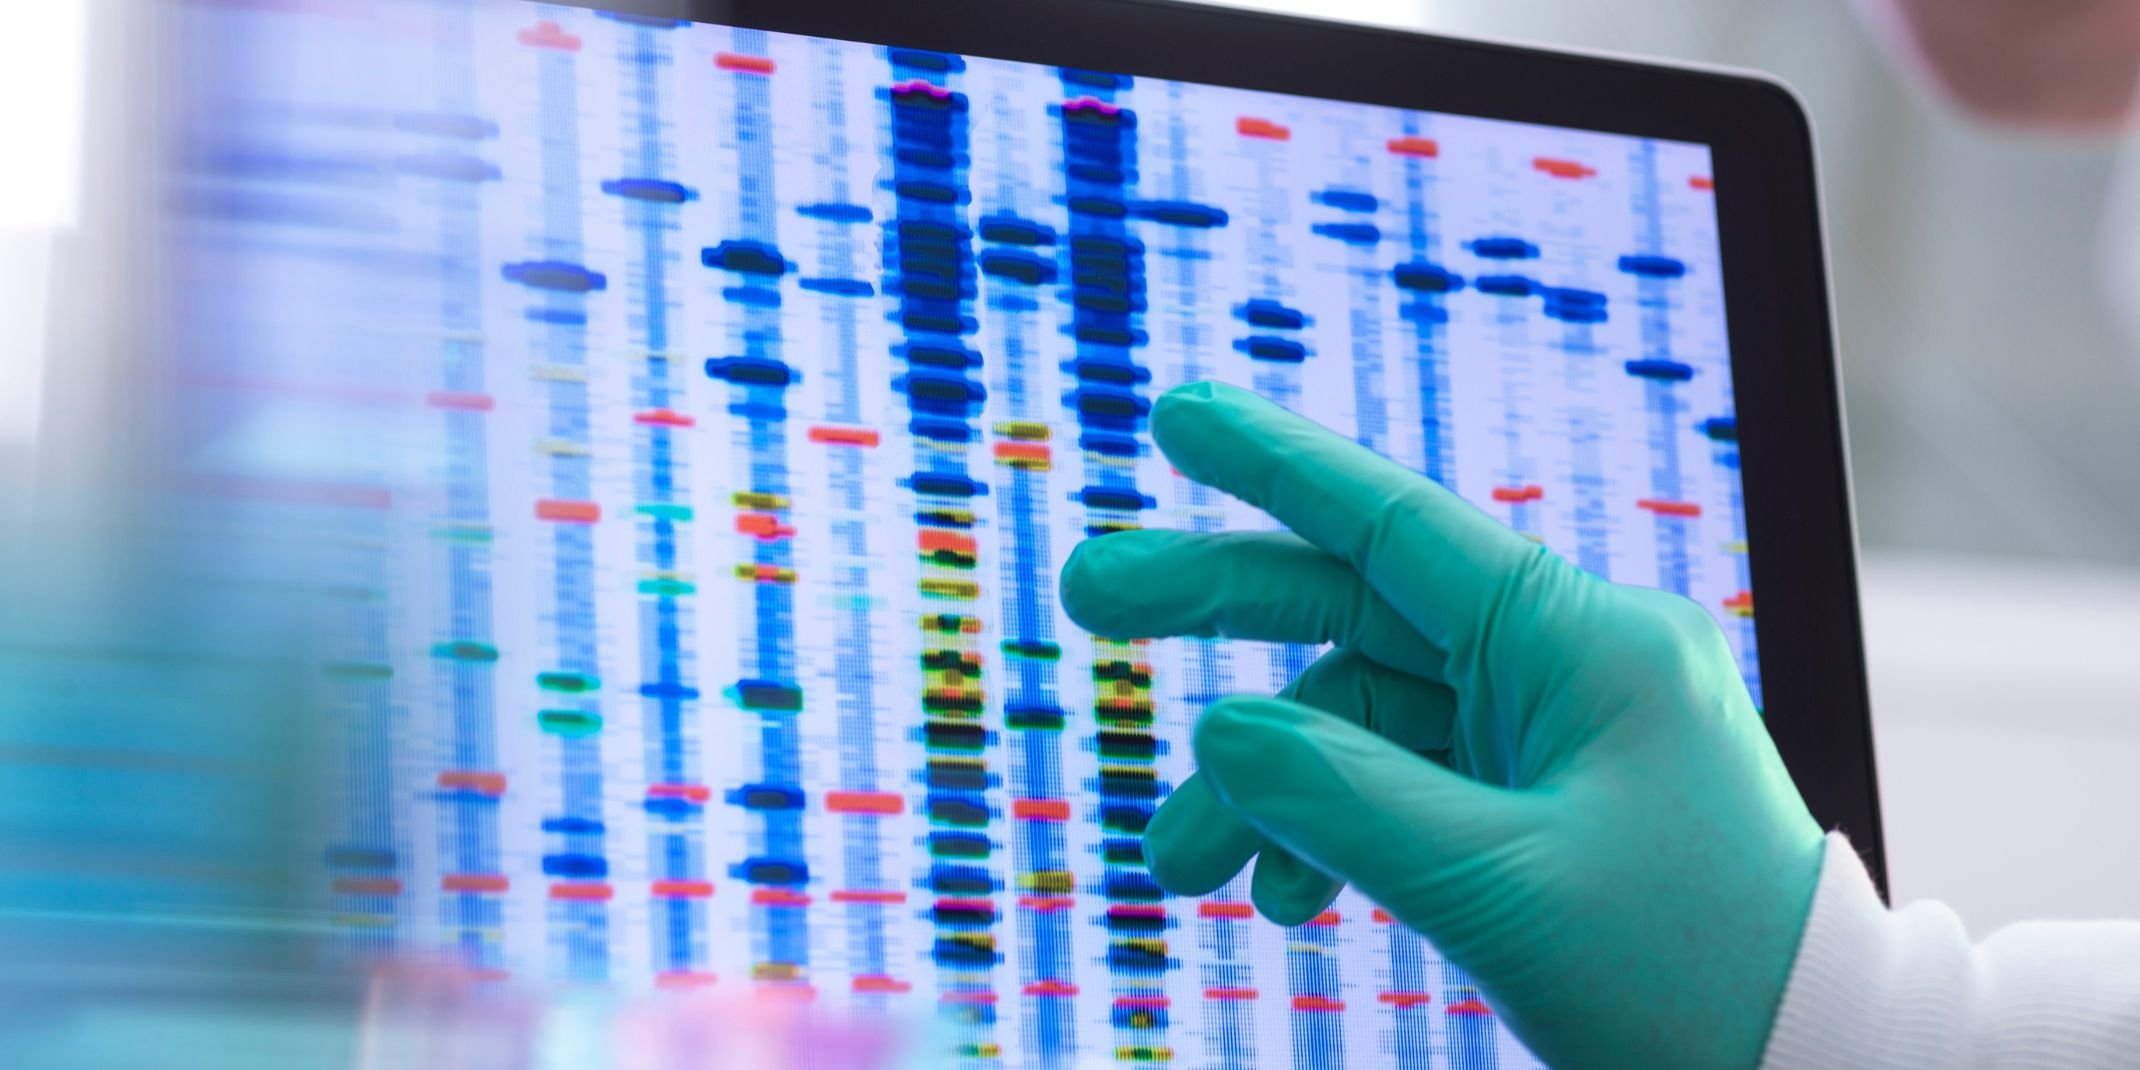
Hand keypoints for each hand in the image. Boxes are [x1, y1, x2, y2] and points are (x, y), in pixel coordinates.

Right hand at [1059, 381, 1825, 1069]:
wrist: (1810, 1067)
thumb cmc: (1690, 979)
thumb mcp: (1500, 890)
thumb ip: (1342, 800)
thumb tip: (1219, 735)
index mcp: (1587, 642)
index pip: (1400, 525)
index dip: (1278, 464)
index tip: (1177, 414)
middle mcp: (1567, 663)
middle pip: (1360, 608)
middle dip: (1223, 611)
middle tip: (1089, 596)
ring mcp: (1553, 731)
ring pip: (1364, 721)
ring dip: (1264, 786)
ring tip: (1176, 866)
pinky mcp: (1540, 798)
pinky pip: (1405, 784)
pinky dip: (1330, 830)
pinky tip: (1280, 896)